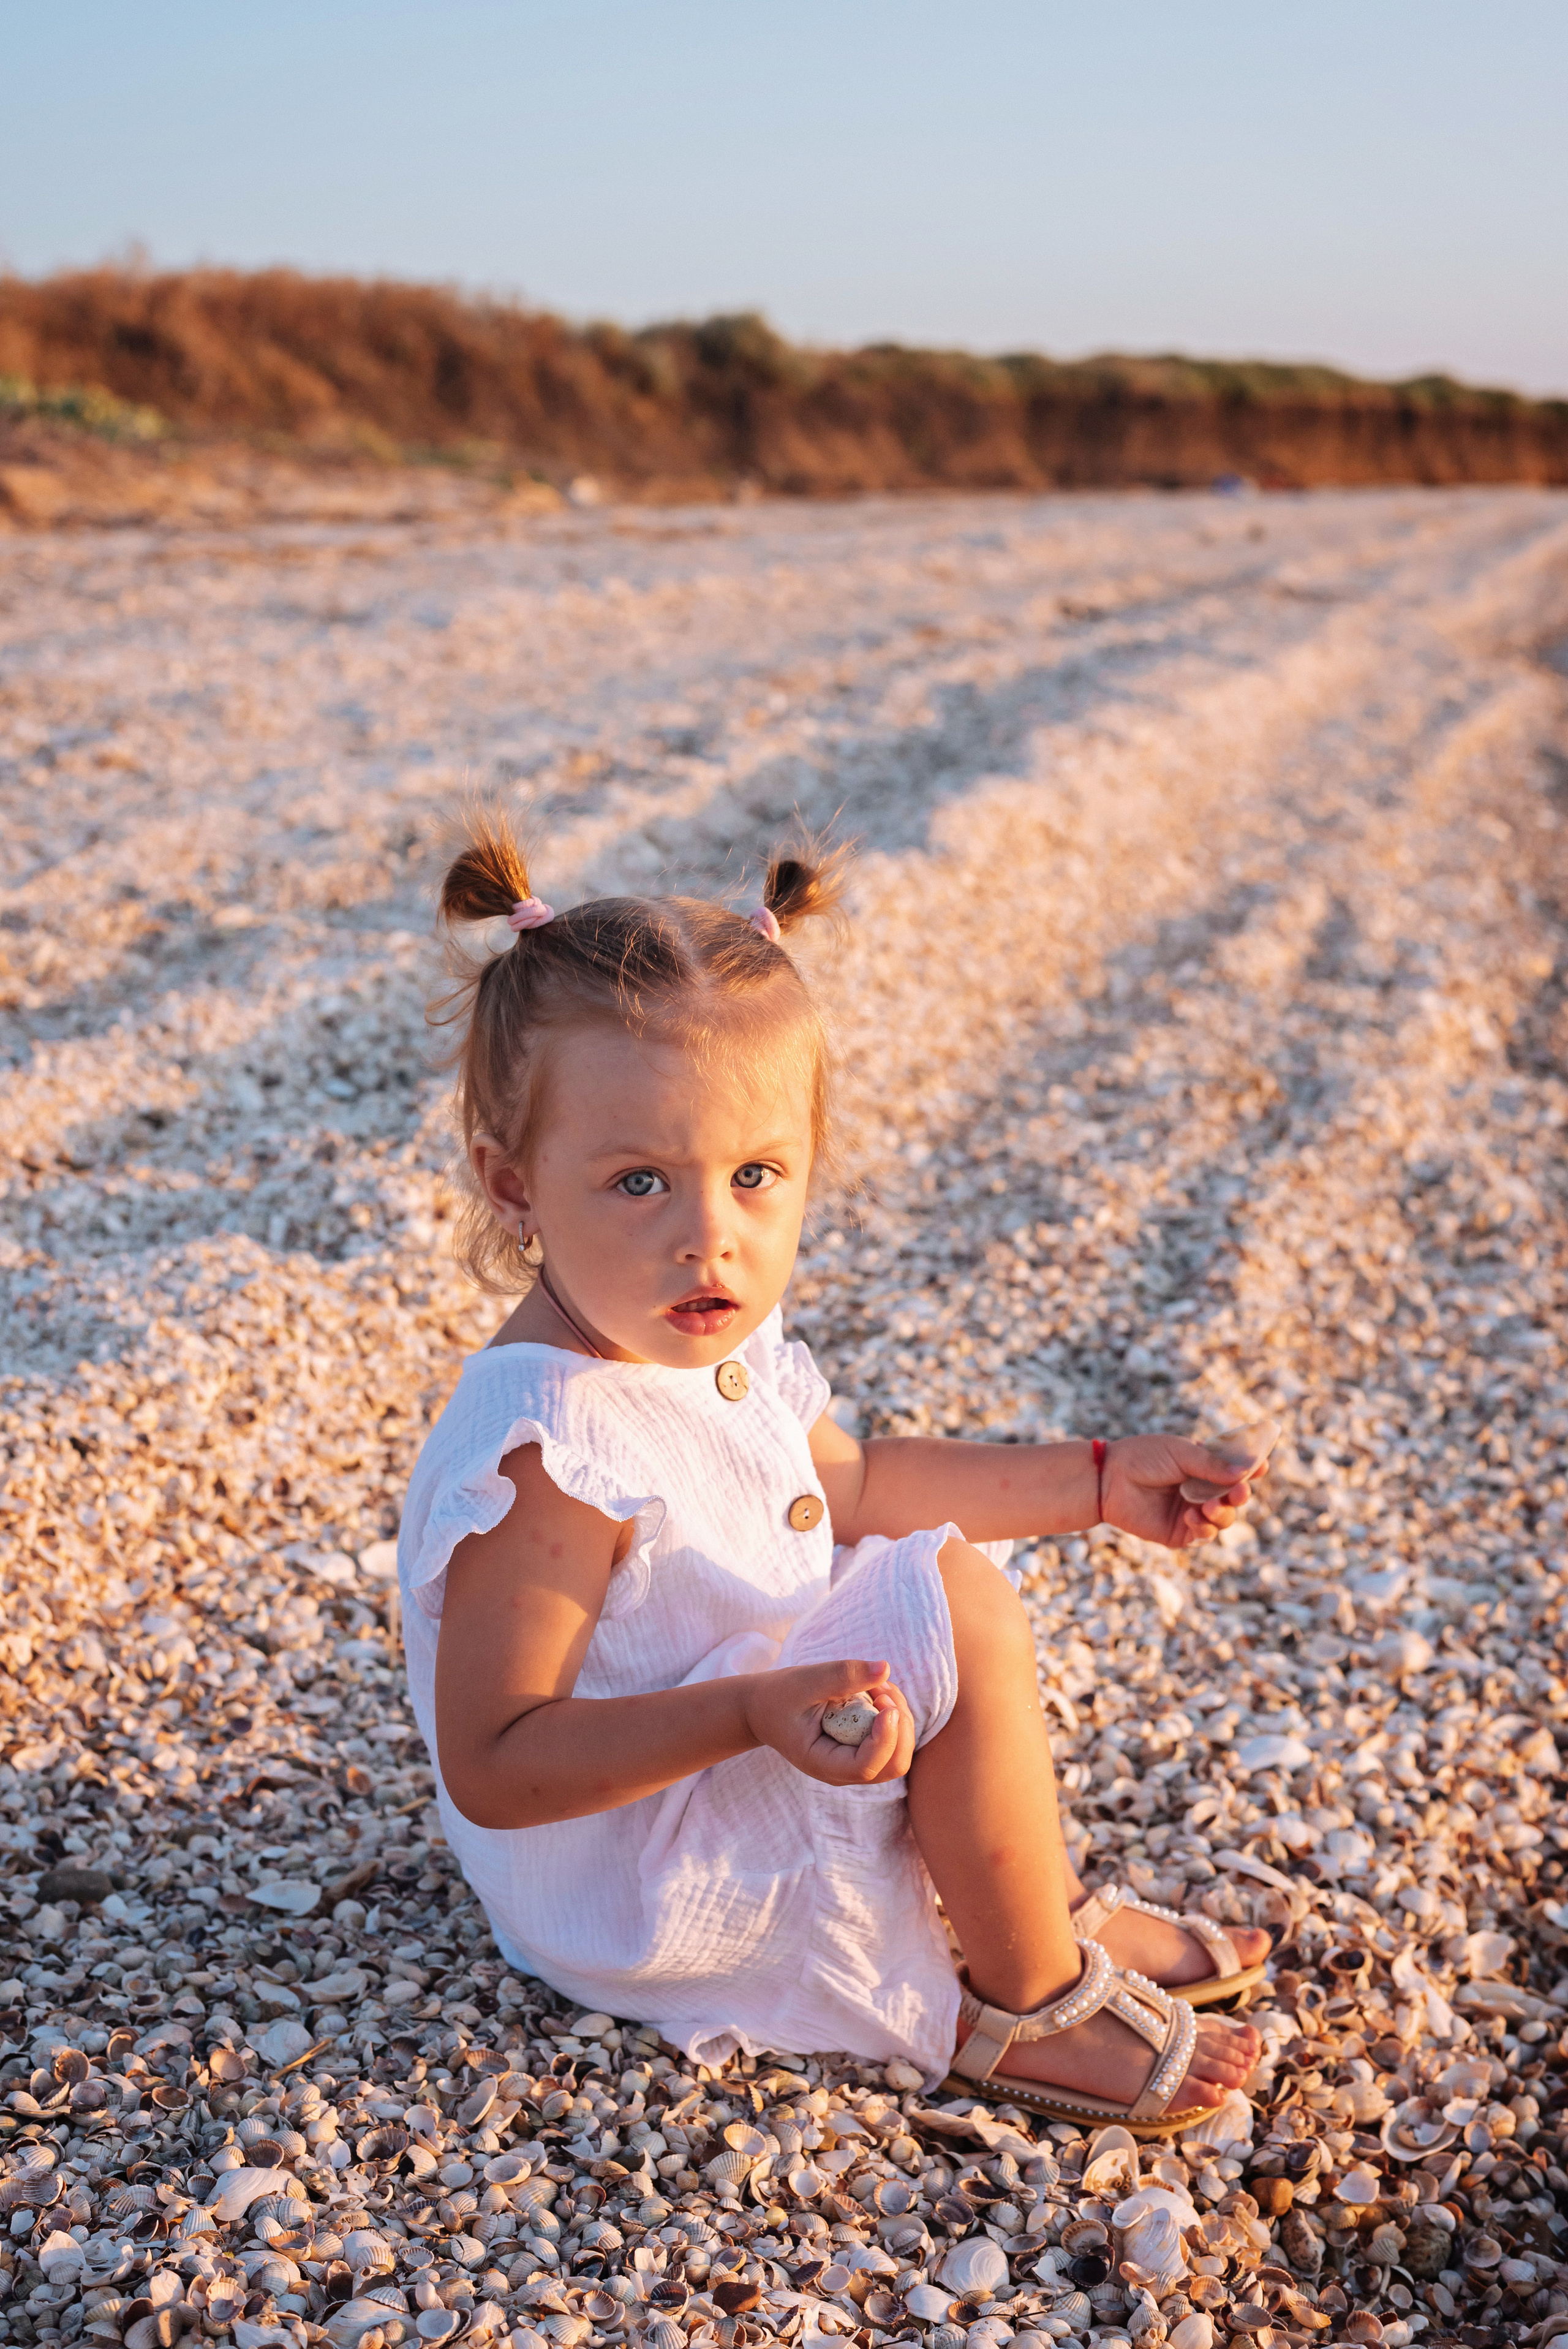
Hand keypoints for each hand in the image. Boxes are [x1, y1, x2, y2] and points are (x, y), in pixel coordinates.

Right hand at [742, 1657, 914, 1786]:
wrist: (765, 1709)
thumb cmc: (780, 1696)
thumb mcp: (805, 1681)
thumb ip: (843, 1675)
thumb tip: (885, 1669)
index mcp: (822, 1763)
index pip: (866, 1767)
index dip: (885, 1738)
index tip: (884, 1701)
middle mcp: (843, 1771)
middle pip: (892, 1765)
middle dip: (899, 1726)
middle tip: (882, 1689)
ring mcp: (856, 1763)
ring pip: (898, 1754)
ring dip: (899, 1717)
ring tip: (877, 1686)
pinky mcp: (863, 1750)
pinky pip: (893, 1741)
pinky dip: (895, 1715)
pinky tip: (877, 1691)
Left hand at [1101, 1432, 1271, 1549]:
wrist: (1108, 1479)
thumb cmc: (1143, 1458)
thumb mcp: (1180, 1453)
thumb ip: (1212, 1464)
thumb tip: (1247, 1471)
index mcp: (1204, 1467)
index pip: (1235, 1470)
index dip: (1251, 1469)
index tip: (1262, 1466)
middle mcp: (1201, 1490)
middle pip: (1234, 1498)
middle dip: (1240, 1495)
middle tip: (1239, 1491)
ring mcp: (1192, 1512)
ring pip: (1224, 1520)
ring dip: (1223, 1514)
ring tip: (1210, 1505)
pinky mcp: (1179, 1533)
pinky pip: (1203, 1536)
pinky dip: (1204, 1528)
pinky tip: (1192, 1516)